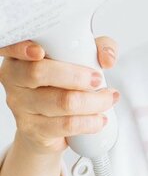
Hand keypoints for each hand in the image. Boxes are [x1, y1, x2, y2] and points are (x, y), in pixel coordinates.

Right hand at [0, 36, 119, 155]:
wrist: (50, 127)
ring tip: (108, 98)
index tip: (40, 51)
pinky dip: (90, 121)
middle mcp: (14, 79)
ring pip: (61, 101)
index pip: (11, 47)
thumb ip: (98, 48)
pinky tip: (100, 118)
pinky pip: (66, 124)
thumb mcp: (82, 58)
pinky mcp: (33, 129)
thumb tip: (107, 59)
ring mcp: (20, 105)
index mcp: (20, 55)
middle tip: (98, 79)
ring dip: (93, 101)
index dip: (21, 48)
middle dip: (76, 76)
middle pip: (39, 72)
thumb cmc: (64, 84)